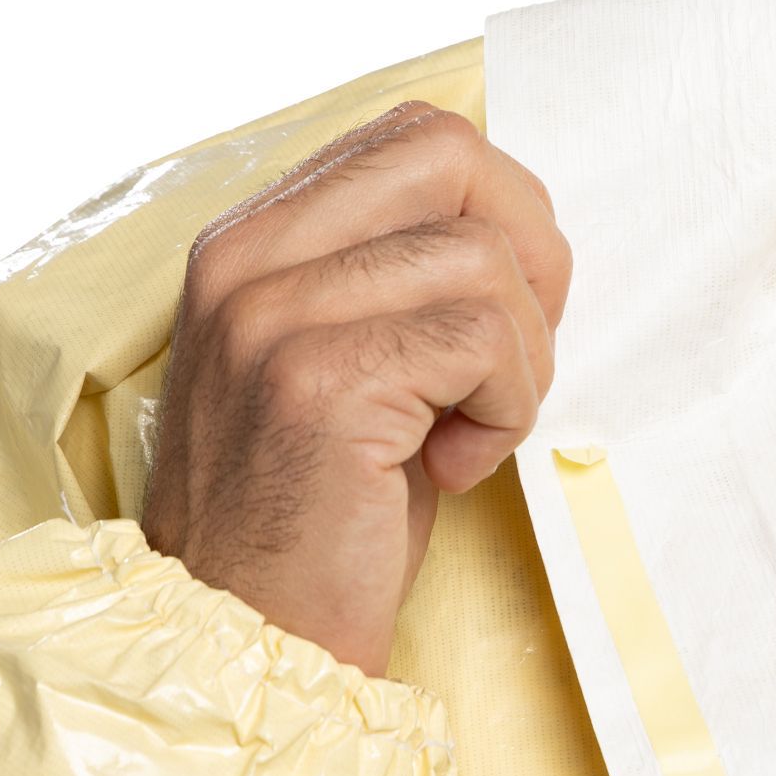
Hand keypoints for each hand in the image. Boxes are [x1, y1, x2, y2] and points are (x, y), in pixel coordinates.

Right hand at [143, 102, 569, 674]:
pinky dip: (504, 411)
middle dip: (528, 255)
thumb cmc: (316, 515)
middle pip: (452, 156)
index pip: (414, 136)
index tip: (499, 312)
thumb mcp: (341, 361)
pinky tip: (451, 468)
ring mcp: (274, 315)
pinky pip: (484, 339)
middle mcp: (246, 258)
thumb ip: (392, 275)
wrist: (248, 639)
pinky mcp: (320, 382)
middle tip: (511, 360)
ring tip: (469, 434)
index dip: (497, 211)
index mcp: (249, 239)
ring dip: (519, 359)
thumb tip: (521, 224)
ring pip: (484, 258)